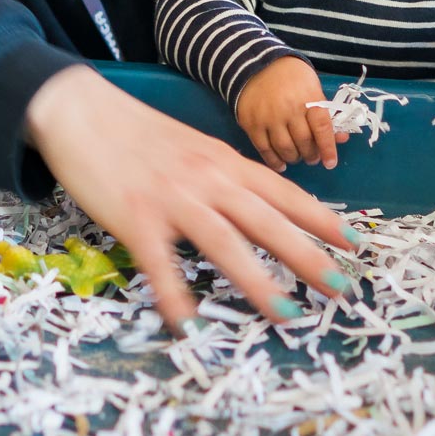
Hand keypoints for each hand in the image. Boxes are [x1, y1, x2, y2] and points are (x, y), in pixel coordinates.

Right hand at [26, 66, 357, 329]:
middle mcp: (207, 179)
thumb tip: (252, 206)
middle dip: (308, 257)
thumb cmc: (135, 132)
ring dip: (260, 283)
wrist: (79, 110)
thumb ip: (220, 174)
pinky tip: (189, 326)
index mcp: (223, 161)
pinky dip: (176, 296)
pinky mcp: (136, 218)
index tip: (355, 244)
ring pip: (226, 245)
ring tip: (288, 314)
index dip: (321, 219)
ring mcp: (172, 199)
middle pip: (268, 222)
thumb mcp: (191, 146)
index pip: (284, 193)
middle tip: (340, 288)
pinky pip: (161, 264)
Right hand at [234, 56, 343, 171]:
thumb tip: (341, 139)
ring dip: (294, 158)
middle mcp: (288, 109)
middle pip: (304, 142)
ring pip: (285, 148)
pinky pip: (264, 149)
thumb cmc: (292, 78)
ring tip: (297, 157)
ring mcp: (268, 117)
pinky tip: (281, 164)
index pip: (322, 128)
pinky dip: (274, 161)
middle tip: (312, 158)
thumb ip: (325, 114)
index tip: (330, 163)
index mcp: (308, 98)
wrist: (257, 65)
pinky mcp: (251, 123)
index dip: (328, 148)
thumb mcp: (313, 89)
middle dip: (311, 155)